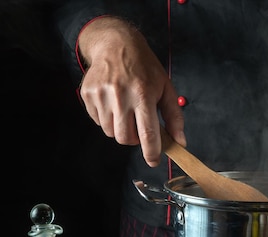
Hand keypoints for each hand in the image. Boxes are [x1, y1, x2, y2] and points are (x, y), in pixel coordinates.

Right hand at [77, 17, 185, 166]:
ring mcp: (101, 95)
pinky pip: (98, 121)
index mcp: (142, 94)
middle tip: (139, 126)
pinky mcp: (88, 95)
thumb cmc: (144, 67)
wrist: (116, 44)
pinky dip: (108, 119)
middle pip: (125, 138)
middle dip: (135, 139)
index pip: (147, 133)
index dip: (151, 152)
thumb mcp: (166, 88)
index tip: (154, 161)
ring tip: (126, 111)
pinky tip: (114, 103)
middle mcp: (120, 96)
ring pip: (110, 132)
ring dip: (121, 129)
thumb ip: (174, 117)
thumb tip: (179, 141)